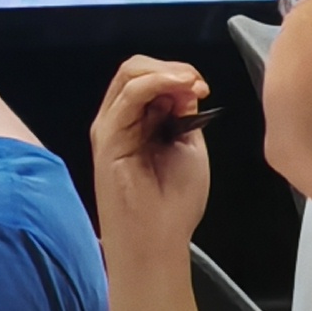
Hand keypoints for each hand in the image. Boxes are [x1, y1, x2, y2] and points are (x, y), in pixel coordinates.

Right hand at [89, 56, 216, 268]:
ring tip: (191, 85)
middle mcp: (120, 120)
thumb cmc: (173, 205)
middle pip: (135, 69)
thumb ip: (183, 114)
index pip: (149, 78)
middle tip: (197, 83)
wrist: (157, 242)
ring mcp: (111, 127)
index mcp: (139, 122)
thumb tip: (185, 85)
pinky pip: (129, 96)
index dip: (178, 74)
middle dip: (171, 68)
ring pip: (129, 74)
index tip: (203, 87)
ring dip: (166, 72)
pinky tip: (178, 87)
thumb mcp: (188, 147)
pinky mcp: (108, 137)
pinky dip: (156, 83)